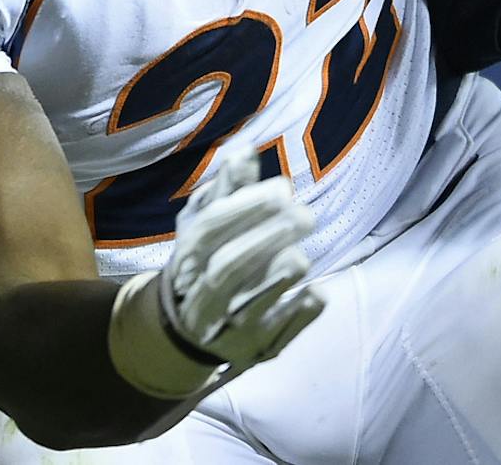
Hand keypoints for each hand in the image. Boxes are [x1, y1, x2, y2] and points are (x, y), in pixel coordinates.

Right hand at [107, 147, 323, 398]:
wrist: (190, 332)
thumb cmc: (204, 262)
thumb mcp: (204, 225)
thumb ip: (227, 190)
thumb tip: (246, 150)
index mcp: (186, 260)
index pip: (210, 232)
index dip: (246, 208)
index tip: (282, 188)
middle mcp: (202, 297)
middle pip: (228, 267)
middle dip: (267, 238)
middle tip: (305, 215)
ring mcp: (230, 329)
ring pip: (254, 302)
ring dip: (282, 274)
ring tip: (301, 253)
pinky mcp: (261, 349)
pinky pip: (287, 329)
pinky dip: (303, 308)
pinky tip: (314, 289)